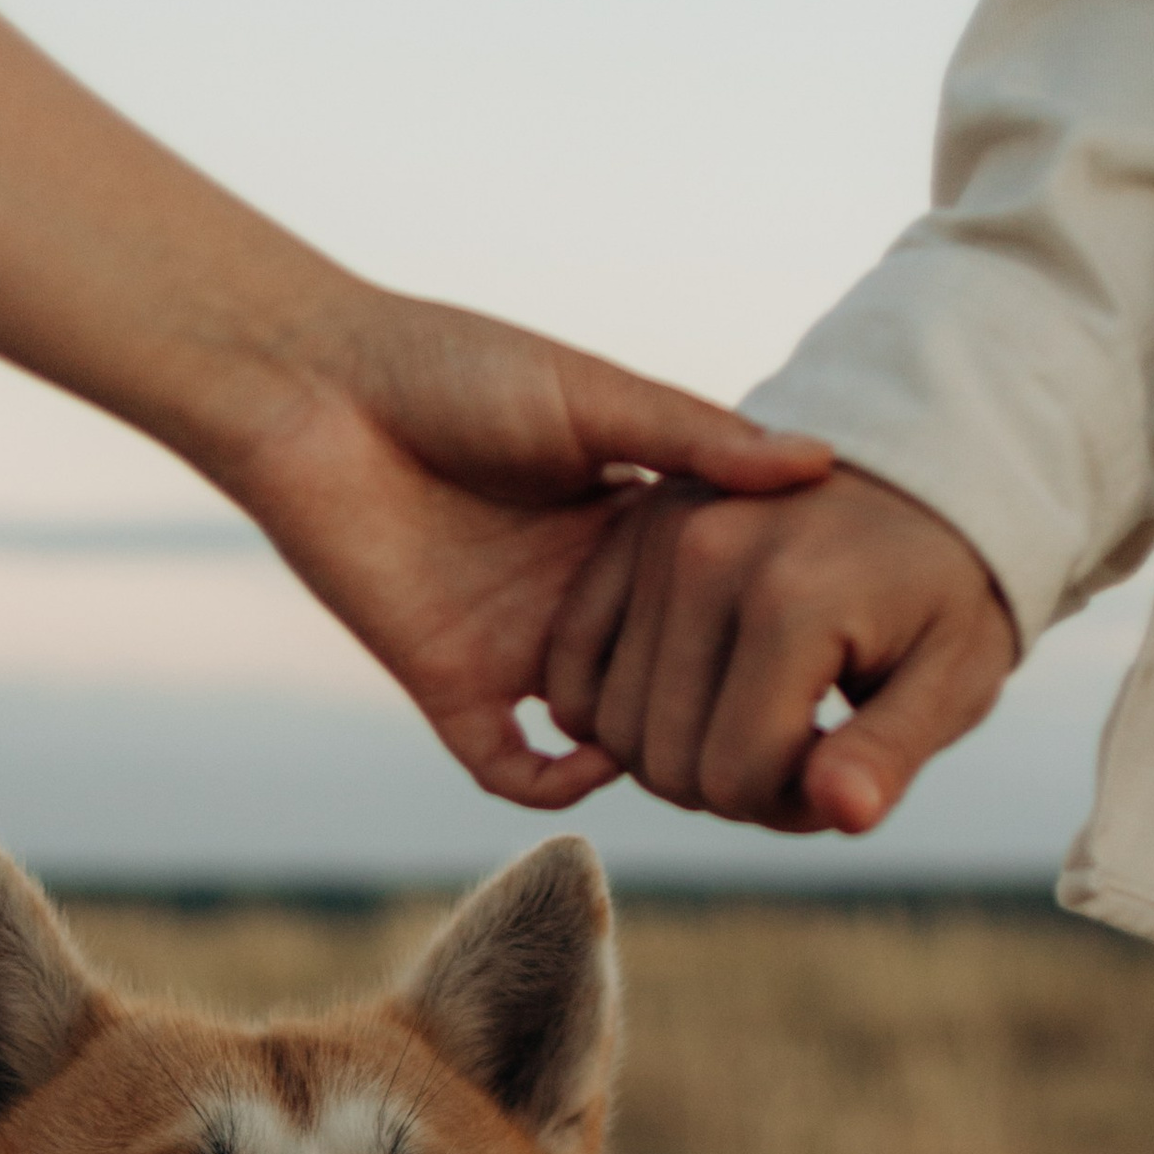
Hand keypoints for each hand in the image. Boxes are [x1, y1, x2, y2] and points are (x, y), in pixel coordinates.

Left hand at [214, 292, 833, 807]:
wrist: (319, 392)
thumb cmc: (453, 369)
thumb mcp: (595, 397)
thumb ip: (698, 441)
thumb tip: (822, 467)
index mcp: (624, 528)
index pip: (718, 602)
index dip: (771, 630)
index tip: (834, 653)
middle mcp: (581, 598)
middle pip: (671, 682)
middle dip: (722, 715)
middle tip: (788, 740)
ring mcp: (519, 648)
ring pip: (605, 736)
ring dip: (650, 759)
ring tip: (707, 765)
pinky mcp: (453, 686)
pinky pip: (515, 769)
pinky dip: (557, 783)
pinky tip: (598, 764)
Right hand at [542, 463, 1014, 831]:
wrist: (921, 475)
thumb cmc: (948, 597)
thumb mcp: (952, 680)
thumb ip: (890, 753)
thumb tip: (842, 814)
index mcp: (792, 599)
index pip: (737, 779)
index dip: (790, 807)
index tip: (846, 770)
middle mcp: (706, 556)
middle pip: (669, 764)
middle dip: (736, 787)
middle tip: (805, 751)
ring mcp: (655, 536)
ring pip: (617, 731)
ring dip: (682, 753)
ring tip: (760, 720)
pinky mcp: (626, 532)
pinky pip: (574, 674)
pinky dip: (622, 711)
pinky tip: (695, 699)